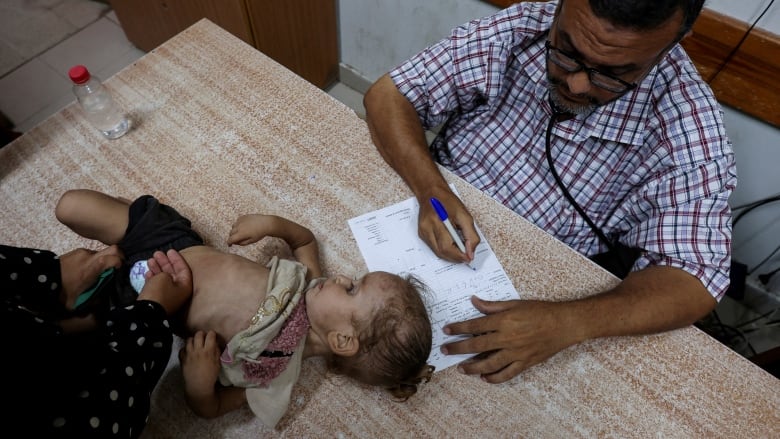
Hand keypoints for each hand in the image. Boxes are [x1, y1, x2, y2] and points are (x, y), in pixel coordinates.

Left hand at [59, 245, 122, 308]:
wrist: (40, 279)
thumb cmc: (60, 291)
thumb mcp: (77, 302)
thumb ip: (93, 302)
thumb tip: (103, 301)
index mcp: (93, 268)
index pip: (115, 258)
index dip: (122, 264)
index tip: (120, 272)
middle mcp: (90, 256)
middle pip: (114, 249)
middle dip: (120, 257)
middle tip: (118, 267)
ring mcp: (83, 252)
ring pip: (102, 252)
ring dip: (105, 260)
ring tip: (98, 273)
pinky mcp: (76, 251)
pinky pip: (91, 254)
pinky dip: (94, 260)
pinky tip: (86, 271)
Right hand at [138, 249, 192, 314]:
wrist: (146, 312)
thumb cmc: (159, 292)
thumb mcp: (164, 277)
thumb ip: (166, 272)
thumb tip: (163, 275)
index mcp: (185, 286)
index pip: (183, 268)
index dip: (176, 258)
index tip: (169, 250)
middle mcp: (178, 292)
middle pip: (173, 273)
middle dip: (165, 262)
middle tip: (157, 253)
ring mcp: (168, 297)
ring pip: (164, 279)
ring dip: (157, 268)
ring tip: (150, 260)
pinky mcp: (157, 300)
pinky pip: (156, 286)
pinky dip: (152, 278)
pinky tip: (148, 272)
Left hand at [179, 330, 221, 402]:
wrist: (198, 386)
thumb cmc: (210, 376)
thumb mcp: (217, 363)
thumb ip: (216, 352)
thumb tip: (215, 344)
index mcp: (208, 351)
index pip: (210, 335)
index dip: (212, 334)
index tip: (213, 336)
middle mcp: (197, 350)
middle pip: (198, 334)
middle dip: (202, 334)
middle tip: (204, 338)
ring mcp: (188, 354)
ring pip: (189, 339)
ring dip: (193, 340)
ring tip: (196, 344)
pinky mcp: (182, 359)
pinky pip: (182, 349)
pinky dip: (185, 349)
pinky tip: (188, 352)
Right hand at [227, 214, 275, 245]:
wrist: (266, 223)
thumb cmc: (260, 234)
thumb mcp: (251, 241)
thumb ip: (242, 243)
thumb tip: (236, 242)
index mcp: (240, 234)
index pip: (230, 239)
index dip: (229, 243)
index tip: (230, 245)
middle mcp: (238, 226)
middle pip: (231, 233)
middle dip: (232, 237)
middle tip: (236, 239)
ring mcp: (240, 220)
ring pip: (233, 226)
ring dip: (234, 230)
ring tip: (240, 232)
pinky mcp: (243, 216)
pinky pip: (237, 221)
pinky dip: (238, 224)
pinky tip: (243, 226)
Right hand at [418, 190, 479, 262]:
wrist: (431, 193)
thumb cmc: (449, 202)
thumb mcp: (465, 215)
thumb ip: (471, 235)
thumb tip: (470, 252)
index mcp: (438, 220)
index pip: (447, 246)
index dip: (458, 255)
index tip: (469, 258)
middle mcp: (427, 228)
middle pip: (441, 252)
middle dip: (455, 257)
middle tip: (466, 256)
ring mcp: (423, 232)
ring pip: (437, 252)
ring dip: (450, 255)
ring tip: (460, 251)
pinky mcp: (422, 234)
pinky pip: (434, 248)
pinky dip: (444, 250)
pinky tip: (451, 245)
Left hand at [441, 296, 580, 382]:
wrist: (564, 324)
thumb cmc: (540, 311)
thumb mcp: (515, 304)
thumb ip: (492, 306)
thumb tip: (474, 301)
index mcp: (504, 321)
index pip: (474, 326)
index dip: (458, 329)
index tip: (446, 331)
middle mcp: (507, 338)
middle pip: (476, 346)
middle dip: (458, 349)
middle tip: (445, 351)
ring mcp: (516, 353)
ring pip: (489, 364)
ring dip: (472, 367)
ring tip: (461, 369)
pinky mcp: (525, 363)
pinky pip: (507, 374)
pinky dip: (494, 378)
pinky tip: (485, 378)